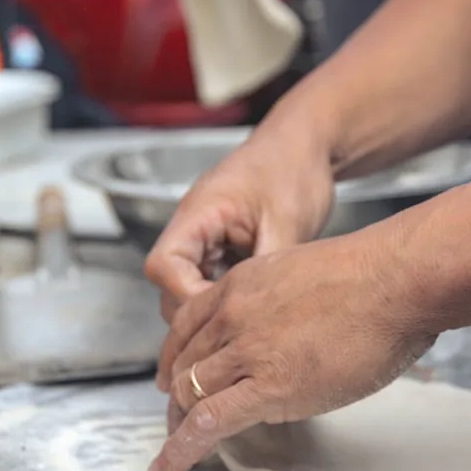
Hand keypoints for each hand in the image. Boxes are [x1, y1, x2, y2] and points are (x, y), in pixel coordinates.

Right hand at [144, 134, 334, 320]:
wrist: (308, 147)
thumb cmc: (293, 170)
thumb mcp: (286, 225)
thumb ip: (264, 272)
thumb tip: (257, 314)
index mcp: (199, 214)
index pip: (163, 266)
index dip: (186, 295)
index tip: (221, 310)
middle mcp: (194, 227)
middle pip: (170, 285)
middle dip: (200, 308)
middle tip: (242, 323)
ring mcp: (206, 239)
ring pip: (191, 287)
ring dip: (215, 304)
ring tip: (253, 311)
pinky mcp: (223, 248)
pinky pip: (212, 281)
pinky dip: (228, 295)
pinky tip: (258, 298)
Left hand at [146, 228, 436, 470]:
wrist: (395, 280)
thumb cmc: (373, 277)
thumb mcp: (304, 274)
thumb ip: (283, 301)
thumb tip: (291, 328)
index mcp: (241, 284)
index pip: (186, 325)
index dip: (174, 357)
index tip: (173, 377)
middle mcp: (232, 315)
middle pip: (184, 363)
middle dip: (175, 396)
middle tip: (176, 420)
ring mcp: (247, 351)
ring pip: (190, 393)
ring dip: (176, 427)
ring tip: (172, 452)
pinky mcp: (268, 387)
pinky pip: (208, 423)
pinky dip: (181, 451)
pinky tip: (168, 470)